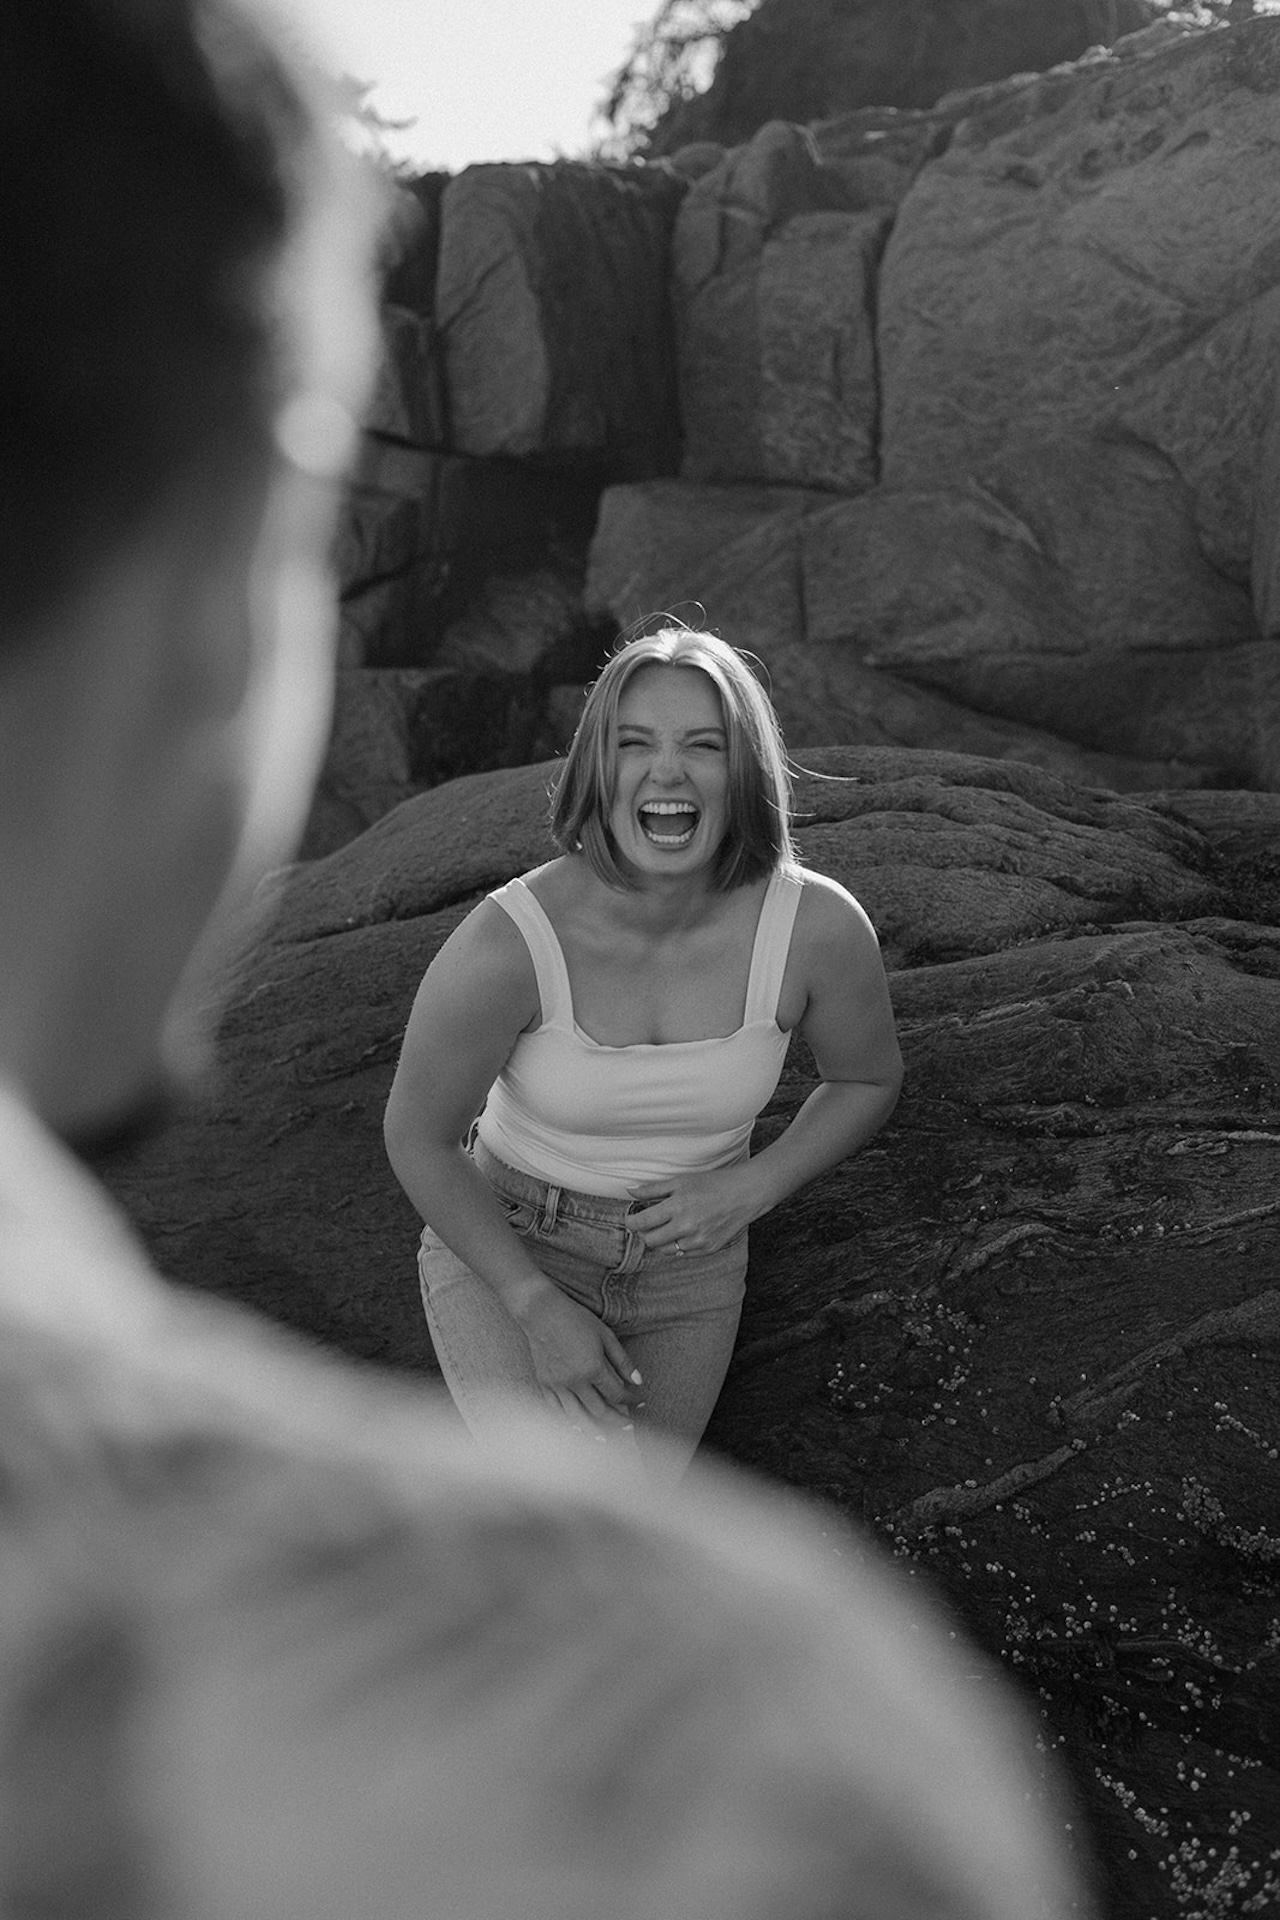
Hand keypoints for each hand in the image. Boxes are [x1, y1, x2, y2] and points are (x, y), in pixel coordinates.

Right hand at [516, 1285, 643, 1431]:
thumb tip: (639, 1381)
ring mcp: (557, 1385)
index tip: (639, 1401)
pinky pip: (556, 1410)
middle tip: (628, 1426)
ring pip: (577, 1417)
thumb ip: (622, 1361)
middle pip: (599, 1411)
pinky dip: (568, 1421)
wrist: (541, 1312)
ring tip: (604, 1439)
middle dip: (616, 1420)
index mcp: (593, 1367)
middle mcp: (575, 1381)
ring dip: (593, 1431)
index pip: (617, 1393)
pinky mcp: (544, 1384)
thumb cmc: (576, 1319)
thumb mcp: (605, 1335)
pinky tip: (577, 1427)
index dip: (631, 1400)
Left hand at [626, 1165, 758, 1255]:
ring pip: (665, 1250)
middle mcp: (686, 1226)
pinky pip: (682, 1253)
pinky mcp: (708, 1249)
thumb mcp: (681, 1181)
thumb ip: (653, 1189)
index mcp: (677, 1206)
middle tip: (647, 1224)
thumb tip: (630, 1191)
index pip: (643, 1222)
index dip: (632, 1222)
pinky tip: (682, 1232)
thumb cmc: (712, 1184)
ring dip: (660, 1241)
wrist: (744, 1194)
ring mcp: (698, 1240)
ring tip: (665, 1227)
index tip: (631, 1219)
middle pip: (650, 1240)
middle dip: (644, 1233)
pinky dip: (677, 1245)